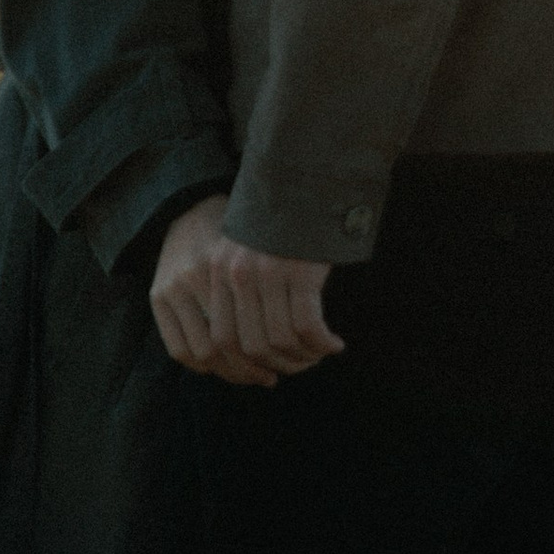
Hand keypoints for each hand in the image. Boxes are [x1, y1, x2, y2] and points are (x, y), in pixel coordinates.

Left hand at [150, 193, 342, 384]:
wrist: (305, 177)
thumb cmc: (280, 221)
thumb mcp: (246, 251)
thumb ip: (241, 288)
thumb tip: (253, 345)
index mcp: (218, 273)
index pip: (221, 339)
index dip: (244, 366)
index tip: (266, 375)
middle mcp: (238, 275)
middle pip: (251, 346)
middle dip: (278, 366)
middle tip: (300, 366)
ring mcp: (268, 274)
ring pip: (281, 341)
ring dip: (304, 357)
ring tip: (320, 354)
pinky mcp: (300, 271)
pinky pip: (308, 326)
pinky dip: (322, 343)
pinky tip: (334, 344)